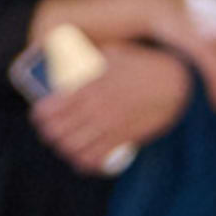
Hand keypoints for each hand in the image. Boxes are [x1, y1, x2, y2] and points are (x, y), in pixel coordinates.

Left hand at [32, 45, 192, 173]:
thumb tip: (72, 58)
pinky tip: (80, 158)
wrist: (175, 84)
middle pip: (58, 132)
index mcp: (89, 87)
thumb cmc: (143, 65)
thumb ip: (92, 59)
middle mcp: (96, 109)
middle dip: (49, 133)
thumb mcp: (113, 54)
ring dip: (64, 148)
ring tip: (63, 144)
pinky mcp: (124, 139)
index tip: (39, 115)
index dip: (40, 116)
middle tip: (49, 130)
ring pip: (73, 148)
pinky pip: (96, 158)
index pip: (51, 109)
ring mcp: (110, 126)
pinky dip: (84, 162)